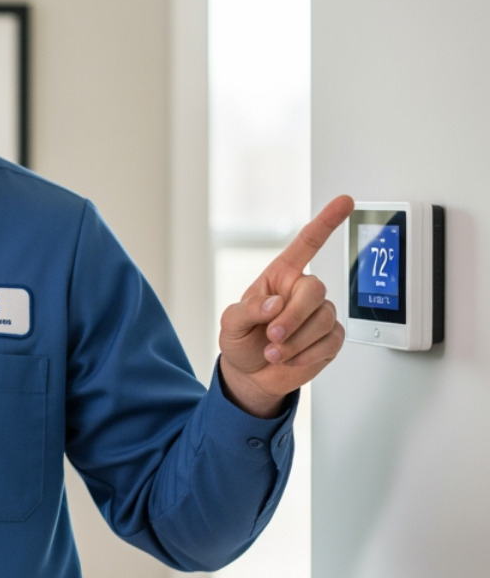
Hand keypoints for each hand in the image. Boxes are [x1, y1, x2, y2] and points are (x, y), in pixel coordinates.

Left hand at [218, 194, 353, 416]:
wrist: (251, 375)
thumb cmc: (241, 342)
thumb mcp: (231, 324)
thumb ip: (249, 310)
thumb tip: (275, 303)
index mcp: (280, 278)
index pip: (306, 244)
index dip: (326, 222)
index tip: (345, 201)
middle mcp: (302, 292)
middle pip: (315, 290)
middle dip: (293, 317)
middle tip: (272, 336)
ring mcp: (318, 315)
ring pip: (323, 319)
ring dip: (296, 341)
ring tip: (274, 352)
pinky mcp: (330, 338)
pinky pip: (330, 341)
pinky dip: (306, 354)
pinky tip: (290, 358)